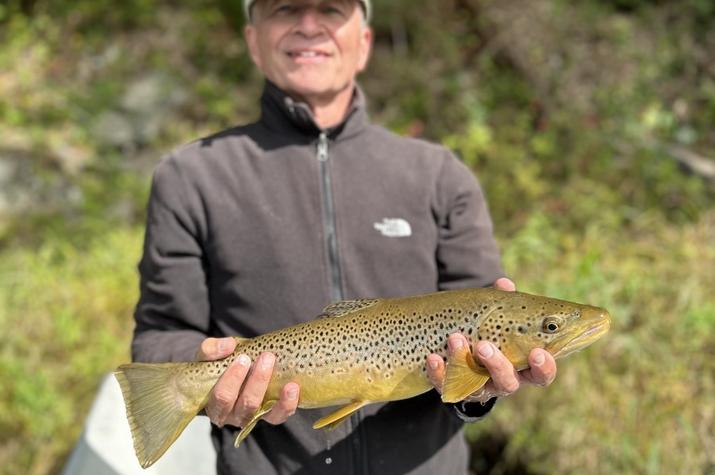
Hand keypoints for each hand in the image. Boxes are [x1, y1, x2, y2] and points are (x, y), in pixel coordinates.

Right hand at [196, 337, 299, 427]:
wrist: (231, 370)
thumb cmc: (217, 365)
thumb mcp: (208, 355)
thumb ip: (211, 349)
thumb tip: (229, 345)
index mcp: (214, 403)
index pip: (222, 398)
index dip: (232, 380)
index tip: (243, 358)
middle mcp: (232, 415)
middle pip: (246, 404)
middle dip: (257, 381)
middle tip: (266, 357)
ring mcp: (252, 416)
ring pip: (264, 413)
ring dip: (277, 397)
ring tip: (288, 380)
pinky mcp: (268, 414)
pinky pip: (278, 415)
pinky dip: (287, 404)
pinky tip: (293, 388)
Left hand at [425, 277, 556, 402]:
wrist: (461, 352)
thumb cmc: (490, 332)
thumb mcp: (498, 318)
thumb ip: (503, 303)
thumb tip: (504, 284)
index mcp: (522, 367)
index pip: (540, 374)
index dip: (543, 367)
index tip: (538, 352)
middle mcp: (502, 381)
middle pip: (507, 383)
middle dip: (497, 364)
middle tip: (484, 345)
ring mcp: (478, 388)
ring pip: (475, 386)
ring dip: (464, 362)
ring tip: (455, 339)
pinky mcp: (454, 389)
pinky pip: (446, 386)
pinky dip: (438, 372)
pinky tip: (433, 358)